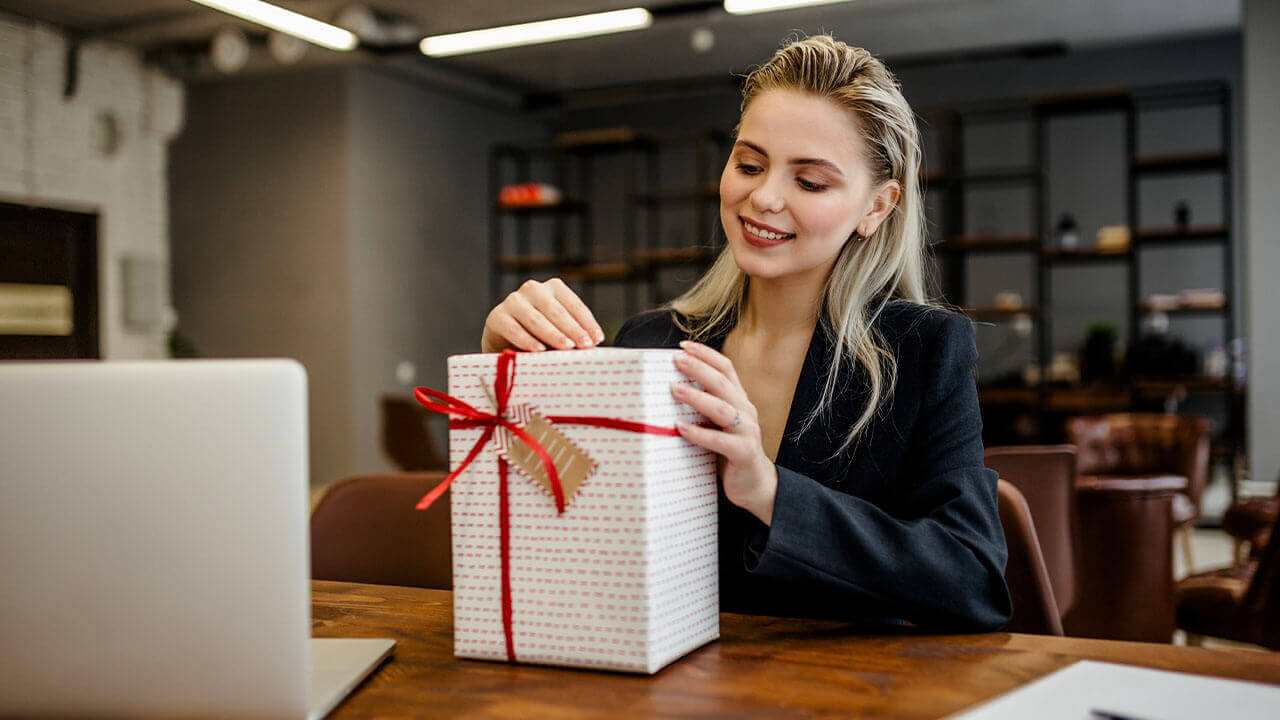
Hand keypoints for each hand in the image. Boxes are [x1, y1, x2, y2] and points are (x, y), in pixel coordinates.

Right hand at [481, 278, 604, 352]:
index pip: (573, 304)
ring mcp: (513, 301)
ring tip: (566, 348)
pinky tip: (538, 350)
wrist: (503, 342)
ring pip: (535, 318)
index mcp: (553, 288)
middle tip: (585, 345)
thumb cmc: (539, 336)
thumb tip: (594, 347)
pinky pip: (513, 328)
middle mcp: (533, 289)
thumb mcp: (558, 332)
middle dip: (572, 329)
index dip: (587, 322)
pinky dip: (526, 340)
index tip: (597, 339)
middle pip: (556, 310)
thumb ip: (573, 335)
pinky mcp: (496, 316)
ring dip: (552, 334)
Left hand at [670, 340, 777, 524]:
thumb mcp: (718, 425)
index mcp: (739, 401)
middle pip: (723, 383)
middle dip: (698, 368)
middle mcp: (746, 411)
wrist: (755, 485)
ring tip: (674, 389)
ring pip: (722, 409)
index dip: (706, 355)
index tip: (684, 346)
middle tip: (676, 359)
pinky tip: (680, 427)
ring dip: (697, 397)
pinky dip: (699, 433)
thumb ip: (704, 409)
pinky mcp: (743, 453)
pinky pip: (720, 441)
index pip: (726, 369)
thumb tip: (670, 390)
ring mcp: (747, 432)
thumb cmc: (729, 452)